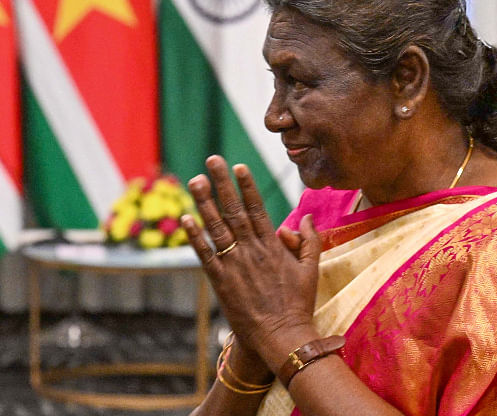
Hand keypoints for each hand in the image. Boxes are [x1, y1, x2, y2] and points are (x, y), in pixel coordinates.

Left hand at [181, 156, 322, 371]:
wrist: (282, 337)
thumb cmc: (297, 304)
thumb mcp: (311, 270)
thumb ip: (309, 242)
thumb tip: (306, 218)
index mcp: (272, 246)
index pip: (257, 208)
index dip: (247, 186)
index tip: (239, 166)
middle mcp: (252, 250)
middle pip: (234, 210)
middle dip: (222, 183)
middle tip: (212, 160)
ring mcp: (235, 265)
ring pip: (217, 227)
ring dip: (205, 202)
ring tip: (195, 180)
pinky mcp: (221, 281)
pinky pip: (205, 254)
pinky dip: (195, 236)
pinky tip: (186, 218)